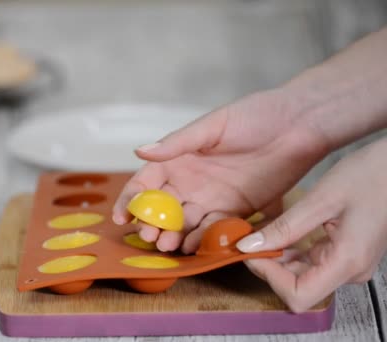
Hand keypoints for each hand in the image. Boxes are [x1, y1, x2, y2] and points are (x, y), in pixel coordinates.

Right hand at [112, 88, 329, 252]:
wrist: (300, 125)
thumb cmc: (255, 115)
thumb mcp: (213, 126)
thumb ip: (177, 143)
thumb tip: (139, 151)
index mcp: (179, 159)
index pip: (146, 182)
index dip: (131, 200)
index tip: (121, 217)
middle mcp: (191, 181)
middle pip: (162, 209)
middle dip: (152, 224)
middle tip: (149, 237)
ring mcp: (213, 197)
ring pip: (185, 223)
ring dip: (174, 237)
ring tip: (169, 246)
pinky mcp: (237, 210)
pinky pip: (215, 230)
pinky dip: (204, 240)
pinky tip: (195, 248)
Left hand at [236, 138, 386, 312]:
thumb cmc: (372, 176)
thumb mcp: (320, 200)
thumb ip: (284, 228)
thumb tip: (249, 247)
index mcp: (347, 262)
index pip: (298, 296)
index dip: (269, 277)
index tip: (251, 252)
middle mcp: (350, 271)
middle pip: (297, 287)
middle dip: (268, 266)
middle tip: (247, 240)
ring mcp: (349, 264)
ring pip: (302, 276)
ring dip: (277, 259)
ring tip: (259, 233)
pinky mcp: (345, 254)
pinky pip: (311, 262)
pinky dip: (290, 251)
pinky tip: (278, 232)